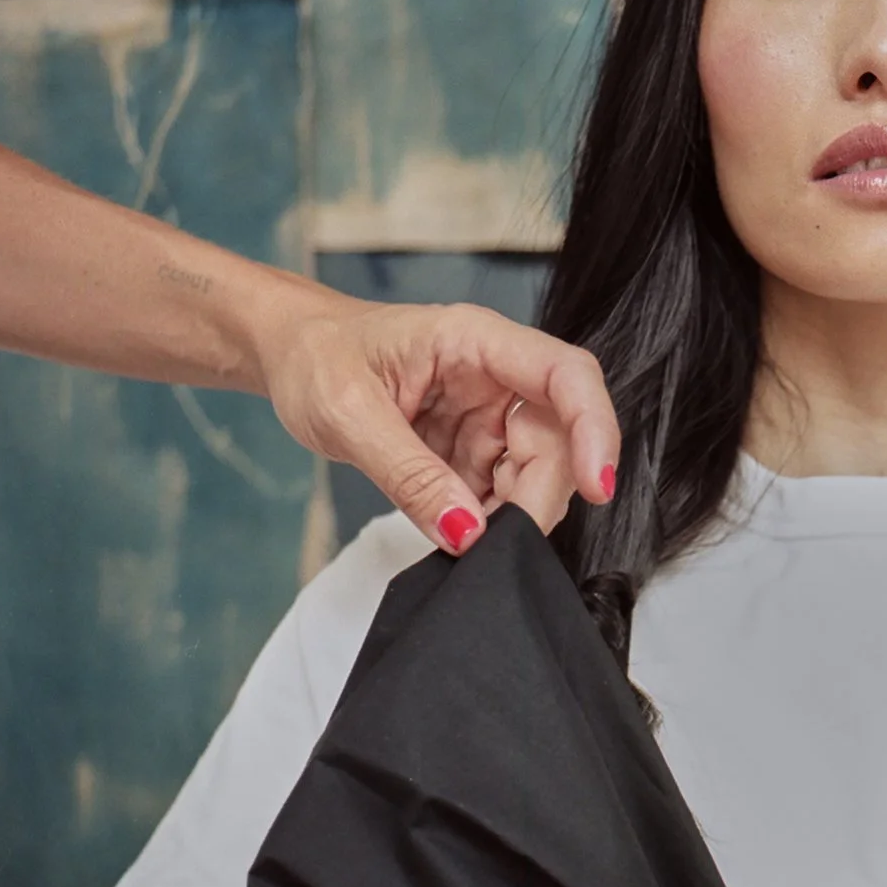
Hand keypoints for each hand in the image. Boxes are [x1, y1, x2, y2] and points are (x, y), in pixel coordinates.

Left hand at [254, 294, 618, 550]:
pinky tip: (458, 532)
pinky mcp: (476, 449)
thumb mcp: (347, 414)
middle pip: (558, 438)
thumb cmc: (315, 358)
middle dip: (541, 494)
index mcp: (475, 341)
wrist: (292, 354)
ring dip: (514, 514)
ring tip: (464, 538)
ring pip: (537, 472)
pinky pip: (503, 492)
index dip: (594, 429)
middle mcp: (497, 376)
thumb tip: (466, 534)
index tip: (595, 486)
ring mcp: (490, 415)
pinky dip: (489, 521)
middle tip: (499, 545)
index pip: (566, 376)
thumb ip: (409, 476)